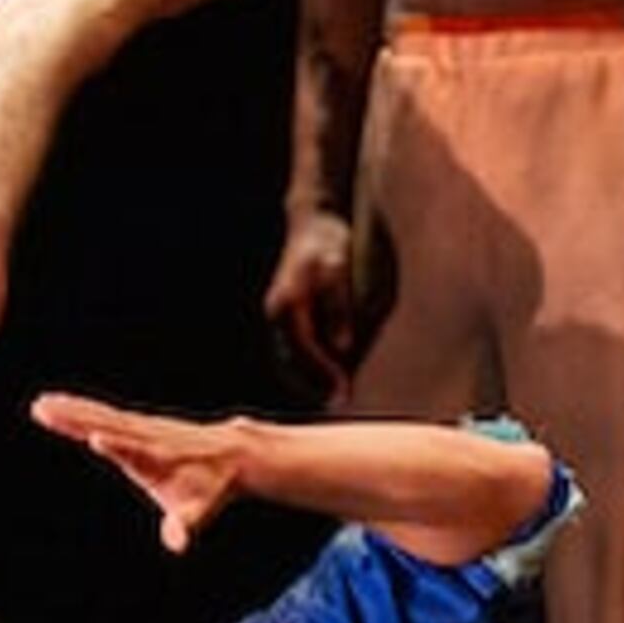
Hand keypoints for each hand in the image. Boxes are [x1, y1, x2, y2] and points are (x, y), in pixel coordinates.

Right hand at [31, 392, 246, 554]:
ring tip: (40, 405)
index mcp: (159, 459)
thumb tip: (176, 543)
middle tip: (45, 411)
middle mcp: (147, 437)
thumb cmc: (210, 487)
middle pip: (107, 425)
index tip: (95, 438)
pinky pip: (103, 413)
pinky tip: (59, 401)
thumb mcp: (200, 510)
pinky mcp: (136, 423)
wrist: (230, 453)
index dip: (117, 446)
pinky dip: (80, 406)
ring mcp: (141, 426)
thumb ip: (184, 525)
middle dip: (77, 419)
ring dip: (70, 409)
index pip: (135, 451)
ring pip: (100, 414)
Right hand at [262, 212, 362, 405]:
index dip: (325, 376)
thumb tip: (343, 347)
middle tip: (342, 400)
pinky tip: (329, 374)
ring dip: (311, 380)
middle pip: (292, 364)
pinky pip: (293, 349)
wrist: (313, 222)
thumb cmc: (328, 243)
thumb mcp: (337, 270)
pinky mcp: (286, 315)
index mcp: (288, 305)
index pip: (305, 352)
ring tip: (337, 394)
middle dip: (315, 386)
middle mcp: (278, 314)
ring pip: (290, 360)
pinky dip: (309, 365)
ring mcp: (279, 315)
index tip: (345, 393)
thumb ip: (339, 308)